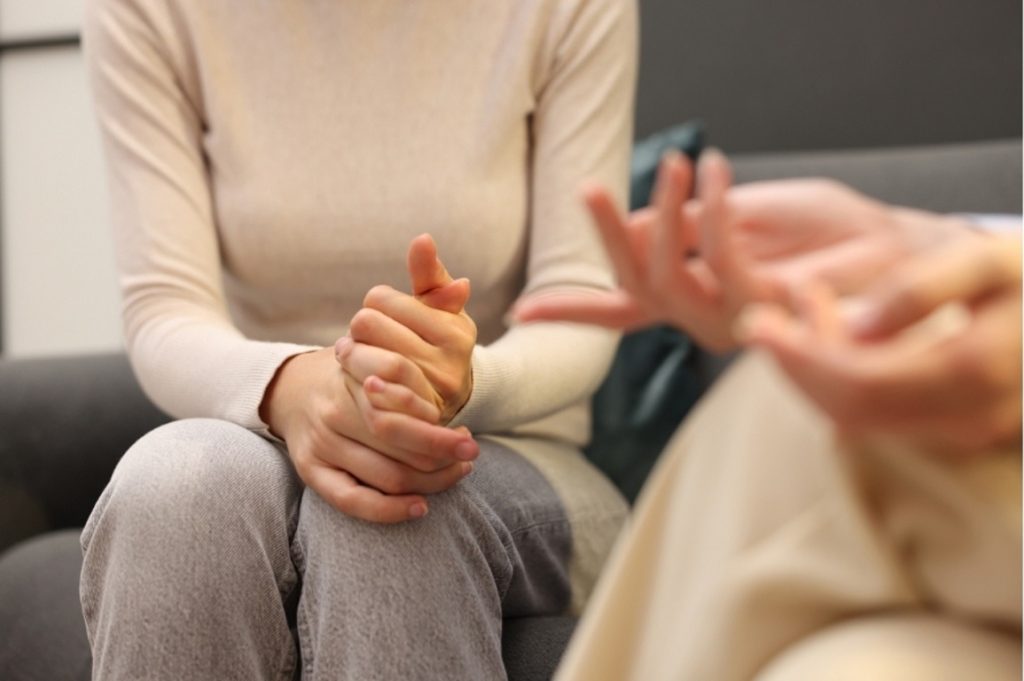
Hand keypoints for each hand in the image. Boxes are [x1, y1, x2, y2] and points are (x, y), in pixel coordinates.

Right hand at [260, 347, 477, 522]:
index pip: (408, 412)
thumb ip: (409, 364)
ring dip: (431, 481)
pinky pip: (352, 500)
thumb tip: (455, 341)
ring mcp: (321, 443)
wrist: (291, 387)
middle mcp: (336, 412)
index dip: (442, 431)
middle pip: (403, 446)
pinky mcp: (310, 470)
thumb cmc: (350, 372)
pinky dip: (390, 510)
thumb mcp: (375, 353)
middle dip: (445, 456)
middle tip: (469, 456)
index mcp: (355, 378)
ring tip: (455, 472)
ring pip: (388, 475)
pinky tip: (420, 507)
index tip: (467, 435)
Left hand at [337, 234, 476, 422]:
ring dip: (349, 356)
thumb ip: (429, 275)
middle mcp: (449, 363)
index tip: (381, 316)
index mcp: (454, 330)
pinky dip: (357, 384)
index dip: (373, 304)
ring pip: (364, 360)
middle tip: (360, 337)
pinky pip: (371, 398)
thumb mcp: (439, 308)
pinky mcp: (411, 420)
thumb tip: (422, 239)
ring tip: (353, 356)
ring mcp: (431, 394)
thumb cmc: (437, 341)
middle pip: (367, 325)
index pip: (381, 299)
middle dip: (358, 328)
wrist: (447, 398)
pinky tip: (359, 381)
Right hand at [513, 149, 978, 350]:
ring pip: (665, 279)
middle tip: (587, 184)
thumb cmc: (817, 231)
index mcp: (690, 296)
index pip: (620, 309)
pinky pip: (719, 256)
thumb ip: (687, 226)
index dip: (571, 310)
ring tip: (678, 163)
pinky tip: (716, 168)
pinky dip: (712, 207)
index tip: (520, 315)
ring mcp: (732, 319)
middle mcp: (701, 317)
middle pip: (630, 288)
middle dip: (604, 237)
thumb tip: (630, 224)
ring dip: (663, 215)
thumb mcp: (737, 215)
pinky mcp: (766, 306)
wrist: (888, 247)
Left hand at [740, 235, 1021, 450]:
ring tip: (800, 310)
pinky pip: (878, 415)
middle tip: (761, 319)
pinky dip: (838, 380)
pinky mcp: (954, 428)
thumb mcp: (986, 260)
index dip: (798, 356)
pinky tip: (831, 332)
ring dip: (812, 372)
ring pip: (857, 419)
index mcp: (974, 371)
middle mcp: (969, 416)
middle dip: (794, 366)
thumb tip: (857, 328)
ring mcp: (963, 430)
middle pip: (848, 409)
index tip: (757, 321)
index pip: (858, 383)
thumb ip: (922, 290)